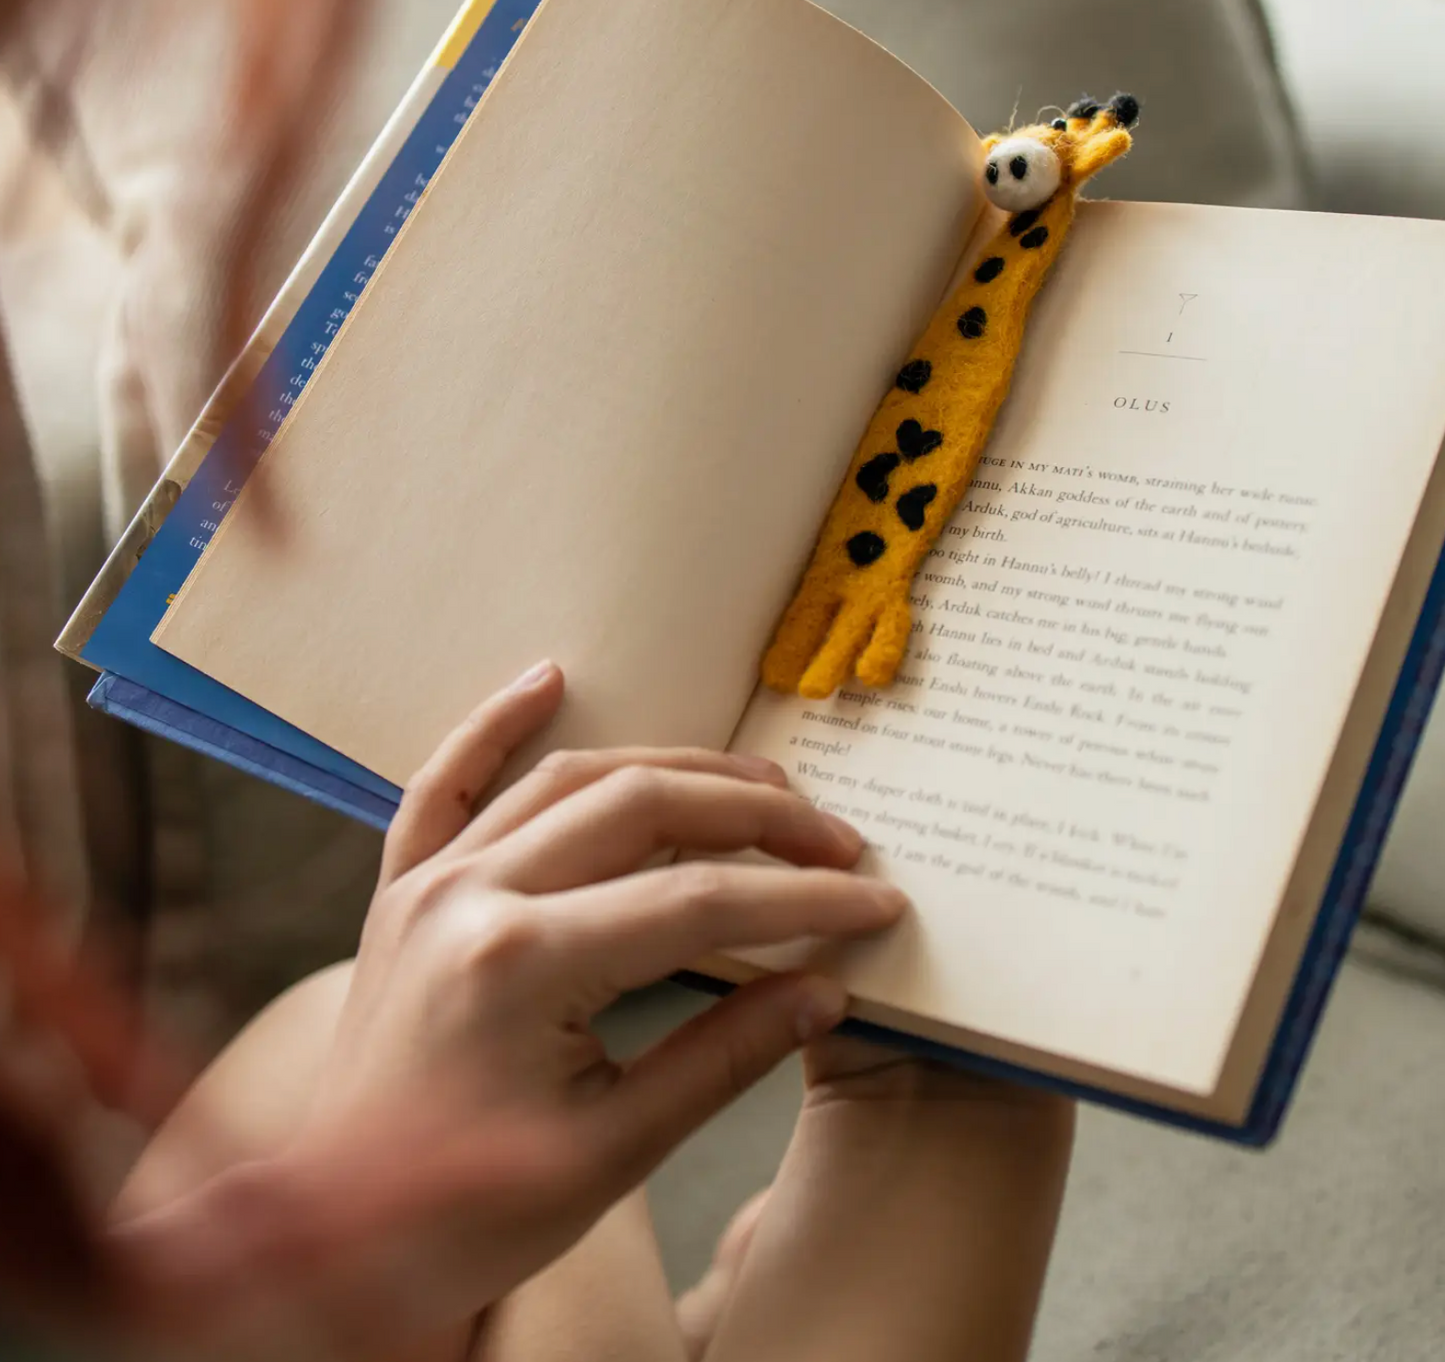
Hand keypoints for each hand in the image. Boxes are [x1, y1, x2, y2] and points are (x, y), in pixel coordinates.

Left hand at [118, 662, 903, 1358]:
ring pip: (568, 779)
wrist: (327, 1236)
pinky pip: (445, 783)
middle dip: (756, 817)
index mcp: (522, 965)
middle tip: (835, 842)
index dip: (800, 902)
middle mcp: (471, 894)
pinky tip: (548, 678)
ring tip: (759, 783)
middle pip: (642, 811)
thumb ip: (725, 1057)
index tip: (875, 903)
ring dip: (673, 769)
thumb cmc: (461, 1218)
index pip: (697, 904)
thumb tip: (826, 991)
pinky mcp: (402, 888)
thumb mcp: (611, 1153)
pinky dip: (494, 725)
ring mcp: (429, 882)